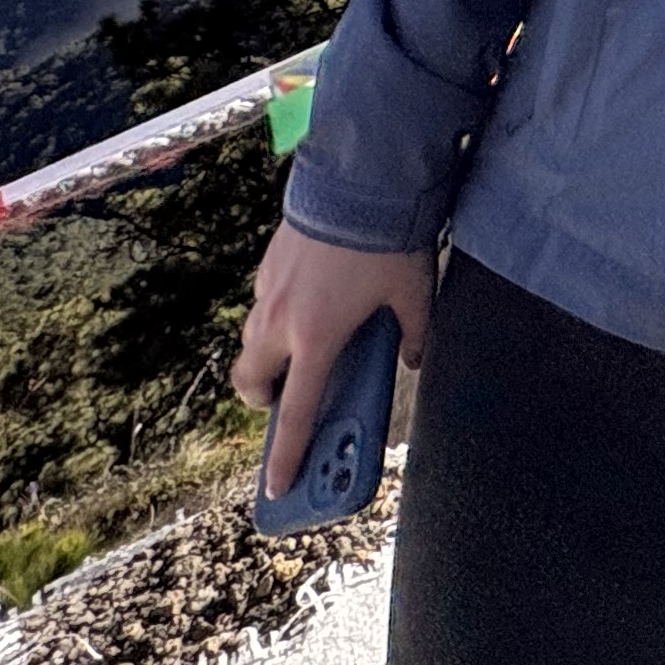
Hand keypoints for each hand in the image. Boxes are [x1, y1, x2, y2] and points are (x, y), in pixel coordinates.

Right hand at [233, 223, 434, 497]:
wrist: (359, 178)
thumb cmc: (389, 240)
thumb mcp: (414, 293)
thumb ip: (413, 333)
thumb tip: (413, 359)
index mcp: (317, 340)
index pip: (295, 414)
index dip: (284, 457)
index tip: (274, 487)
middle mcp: (282, 321)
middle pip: (250, 381)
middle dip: (262, 400)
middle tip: (286, 400)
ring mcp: (269, 290)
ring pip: (251, 340)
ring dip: (266, 356)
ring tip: (302, 349)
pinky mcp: (268, 262)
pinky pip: (263, 302)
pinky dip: (277, 313)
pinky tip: (310, 298)